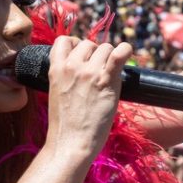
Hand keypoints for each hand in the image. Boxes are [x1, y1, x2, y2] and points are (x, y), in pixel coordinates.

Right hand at [45, 36, 132, 160]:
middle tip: (98, 73)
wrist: (71, 142)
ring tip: (109, 75)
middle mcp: (72, 66)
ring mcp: (89, 72)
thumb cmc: (65, 125)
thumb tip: (83, 68)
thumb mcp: (56, 93)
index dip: (75, 44)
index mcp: (56, 68)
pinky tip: (126, 52)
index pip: (64, 40)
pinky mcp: (106, 80)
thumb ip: (66, 77)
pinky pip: (118, 54)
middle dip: (95, 55)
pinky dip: (125, 50)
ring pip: (105, 48)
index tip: (82, 55)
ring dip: (109, 58)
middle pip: (89, 44)